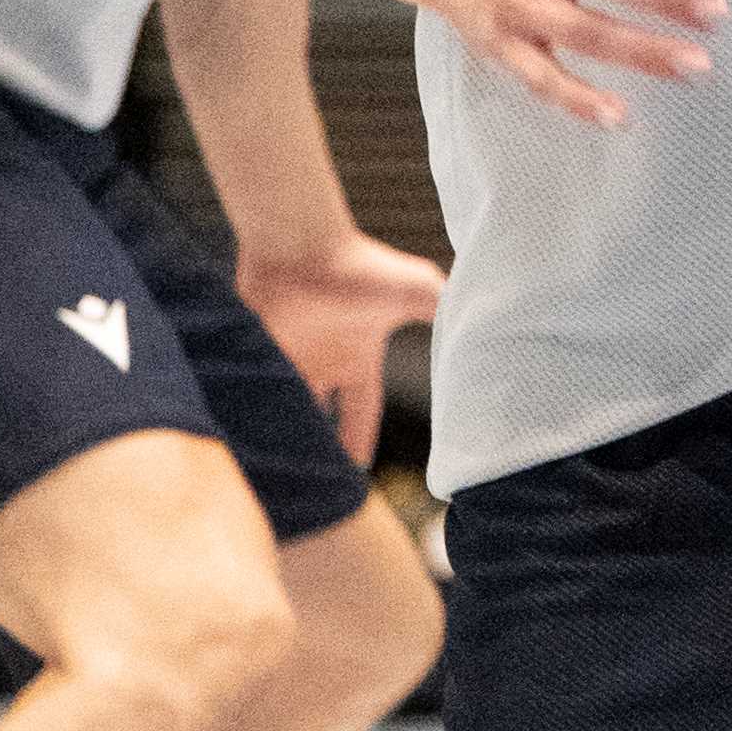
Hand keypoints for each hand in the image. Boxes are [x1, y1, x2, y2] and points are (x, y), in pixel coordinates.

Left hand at [234, 230, 444, 465]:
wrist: (303, 243)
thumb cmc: (362, 265)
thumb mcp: (418, 291)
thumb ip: (444, 313)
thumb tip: (485, 333)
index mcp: (356, 357)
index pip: (359, 411)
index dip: (358, 440)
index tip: (359, 474)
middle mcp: (320, 362)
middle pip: (317, 420)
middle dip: (319, 449)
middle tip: (318, 487)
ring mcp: (284, 357)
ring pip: (282, 410)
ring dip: (283, 436)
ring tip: (278, 477)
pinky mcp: (251, 351)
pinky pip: (249, 392)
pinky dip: (246, 416)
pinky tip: (246, 446)